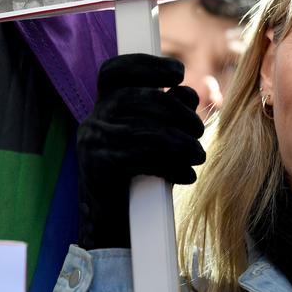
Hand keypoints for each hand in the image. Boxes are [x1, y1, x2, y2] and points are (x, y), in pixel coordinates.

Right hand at [77, 54, 204, 249]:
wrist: (115, 226)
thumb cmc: (142, 177)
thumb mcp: (155, 138)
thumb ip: (169, 111)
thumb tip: (187, 93)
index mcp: (104, 107)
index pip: (115, 71)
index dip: (146, 65)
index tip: (178, 73)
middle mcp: (93, 120)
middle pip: (137, 98)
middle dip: (177, 112)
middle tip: (199, 131)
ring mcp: (92, 144)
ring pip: (144, 129)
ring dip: (181, 142)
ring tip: (198, 155)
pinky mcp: (101, 168)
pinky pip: (142, 157)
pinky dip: (172, 165)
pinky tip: (187, 175)